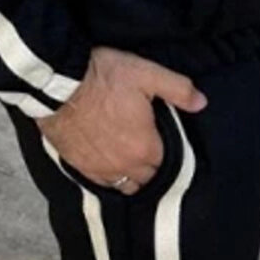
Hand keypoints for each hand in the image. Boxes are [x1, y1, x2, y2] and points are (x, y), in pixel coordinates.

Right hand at [42, 45, 206, 192]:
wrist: (57, 83)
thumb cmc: (102, 77)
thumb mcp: (147, 74)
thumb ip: (178, 90)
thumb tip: (201, 103)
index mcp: (145, 148)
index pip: (167, 164)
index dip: (169, 153)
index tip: (166, 142)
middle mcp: (124, 165)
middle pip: (147, 179)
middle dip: (153, 168)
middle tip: (151, 150)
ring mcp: (99, 168)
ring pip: (124, 186)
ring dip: (132, 176)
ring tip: (132, 160)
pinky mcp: (78, 165)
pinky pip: (100, 183)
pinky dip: (108, 176)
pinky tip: (109, 163)